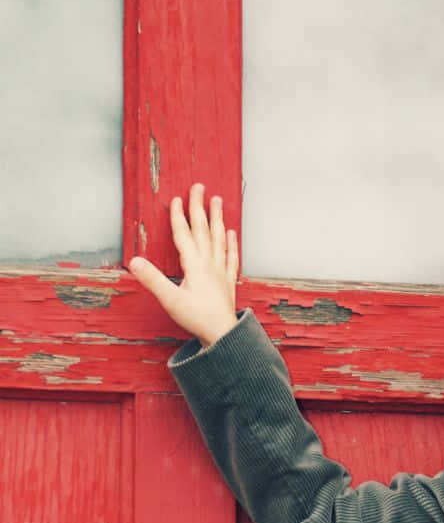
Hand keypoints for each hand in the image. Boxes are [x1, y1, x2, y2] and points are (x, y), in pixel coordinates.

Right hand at [128, 182, 238, 348]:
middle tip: (200, 187)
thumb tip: (134, 262)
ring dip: (217, 219)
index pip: (184, 234)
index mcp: (194, 265)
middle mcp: (209, 264)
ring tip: (218, 201)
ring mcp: (221, 271)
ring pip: (219, 239)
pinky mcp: (228, 282)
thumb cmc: (197, 319)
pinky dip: (231, 243)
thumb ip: (153, 280)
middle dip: (199, 207)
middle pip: (203, 230)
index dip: (179, 216)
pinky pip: (231, 257)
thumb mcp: (170, 300)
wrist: (222, 335)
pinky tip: (231, 233)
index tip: (177, 198)